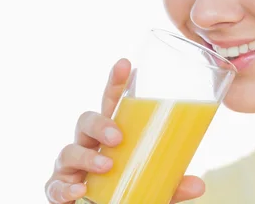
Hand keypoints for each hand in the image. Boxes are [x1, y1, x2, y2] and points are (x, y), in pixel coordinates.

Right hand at [45, 58, 205, 202]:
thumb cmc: (124, 194)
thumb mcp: (152, 189)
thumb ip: (171, 185)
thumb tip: (198, 185)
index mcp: (109, 136)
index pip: (111, 104)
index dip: (116, 83)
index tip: (126, 64)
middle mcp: (88, 146)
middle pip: (87, 121)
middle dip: (100, 123)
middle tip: (118, 136)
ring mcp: (70, 167)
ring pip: (69, 151)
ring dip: (87, 156)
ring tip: (106, 165)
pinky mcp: (58, 189)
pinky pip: (56, 186)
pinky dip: (65, 187)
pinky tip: (79, 190)